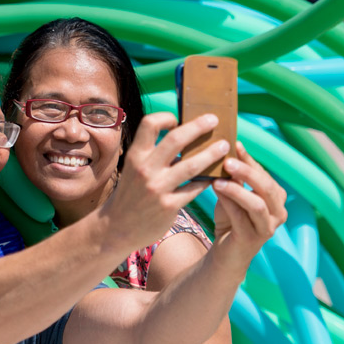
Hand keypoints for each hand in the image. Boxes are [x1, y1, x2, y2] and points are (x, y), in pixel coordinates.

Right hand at [101, 112, 228, 251]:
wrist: (118, 226)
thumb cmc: (130, 193)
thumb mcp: (133, 169)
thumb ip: (153, 155)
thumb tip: (184, 138)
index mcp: (135, 156)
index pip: (149, 124)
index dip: (165, 117)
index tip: (178, 119)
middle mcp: (145, 169)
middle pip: (176, 139)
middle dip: (198, 126)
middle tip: (214, 120)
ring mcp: (157, 188)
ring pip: (192, 165)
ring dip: (212, 153)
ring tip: (224, 146)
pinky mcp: (169, 206)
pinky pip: (195, 188)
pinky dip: (208, 180)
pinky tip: (216, 175)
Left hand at [212, 141, 286, 258]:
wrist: (226, 252)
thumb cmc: (231, 218)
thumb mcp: (233, 194)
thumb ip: (234, 177)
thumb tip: (226, 149)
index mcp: (276, 198)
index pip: (264, 174)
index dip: (249, 159)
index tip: (234, 144)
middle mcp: (278, 212)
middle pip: (267, 187)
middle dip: (247, 172)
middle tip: (227, 160)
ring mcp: (268, 228)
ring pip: (257, 204)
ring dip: (237, 189)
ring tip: (218, 179)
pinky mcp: (253, 239)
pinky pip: (241, 218)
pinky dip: (228, 203)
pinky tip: (216, 192)